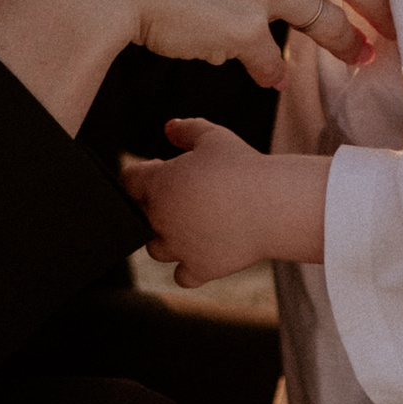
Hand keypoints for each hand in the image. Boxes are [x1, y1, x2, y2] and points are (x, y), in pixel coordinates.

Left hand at [123, 121, 326, 284]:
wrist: (274, 204)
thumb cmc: (244, 167)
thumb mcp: (213, 137)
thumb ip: (186, 129)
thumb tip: (169, 128)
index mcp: (157, 184)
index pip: (128, 181)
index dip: (144, 173)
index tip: (163, 168)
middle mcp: (160, 219)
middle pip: (138, 215)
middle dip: (154, 203)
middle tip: (182, 192)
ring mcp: (178, 247)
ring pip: (155, 248)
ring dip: (166, 237)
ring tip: (189, 223)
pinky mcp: (200, 268)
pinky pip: (181, 275)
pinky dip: (187, 267)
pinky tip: (201, 251)